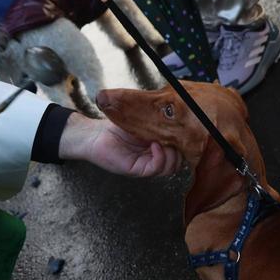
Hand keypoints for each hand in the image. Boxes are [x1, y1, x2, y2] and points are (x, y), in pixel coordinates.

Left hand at [57, 113, 180, 176]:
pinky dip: (160, 157)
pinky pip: (156, 168)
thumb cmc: (117, 126)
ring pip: (170, 167)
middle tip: (173, 136)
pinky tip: (155, 145)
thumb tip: (177, 111)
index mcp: (157, 148)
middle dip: (180, 150)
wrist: (95, 134)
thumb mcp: (143, 119)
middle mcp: (153, 158)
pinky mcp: (137, 169)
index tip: (183, 132)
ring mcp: (146, 165)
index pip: (178, 153)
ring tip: (163, 140)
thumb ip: (158, 119)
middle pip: (178, 162)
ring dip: (171, 154)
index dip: (183, 145)